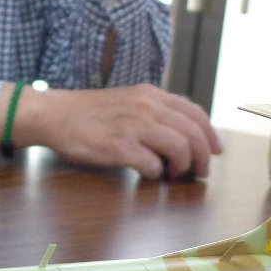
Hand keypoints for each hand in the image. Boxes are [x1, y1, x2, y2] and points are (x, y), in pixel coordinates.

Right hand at [7, 83, 222, 179]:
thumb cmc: (89, 113)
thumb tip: (178, 133)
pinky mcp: (118, 147)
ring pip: (179, 147)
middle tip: (200, 172)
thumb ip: (153, 112)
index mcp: (151, 95)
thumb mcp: (127, 101)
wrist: (55, 114)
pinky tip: (148, 174)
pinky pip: (151, 164)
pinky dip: (156, 173)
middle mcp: (146, 107)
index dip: (210, 134)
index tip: (216, 151)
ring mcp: (133, 126)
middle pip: (192, 132)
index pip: (194, 113)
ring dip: (182, 166)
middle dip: (203, 156)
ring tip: (174, 174)